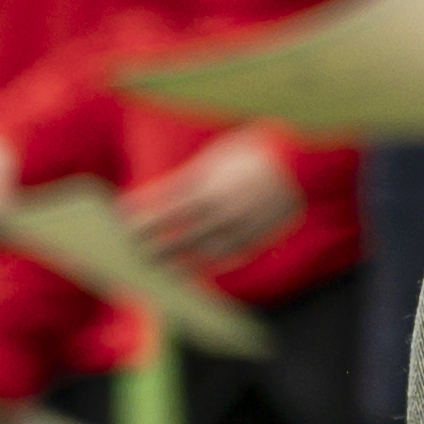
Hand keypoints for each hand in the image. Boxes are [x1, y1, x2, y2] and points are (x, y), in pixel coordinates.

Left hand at [124, 130, 302, 269]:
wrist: (303, 159)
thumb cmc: (251, 152)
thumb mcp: (214, 160)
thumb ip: (187, 182)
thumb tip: (155, 203)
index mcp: (208, 184)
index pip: (162, 207)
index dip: (140, 218)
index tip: (121, 225)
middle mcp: (221, 208)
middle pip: (176, 235)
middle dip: (152, 246)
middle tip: (131, 255)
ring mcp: (240, 225)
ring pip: (201, 252)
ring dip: (178, 262)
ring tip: (160, 270)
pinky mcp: (258, 235)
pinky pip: (228, 257)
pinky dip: (210, 264)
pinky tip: (197, 268)